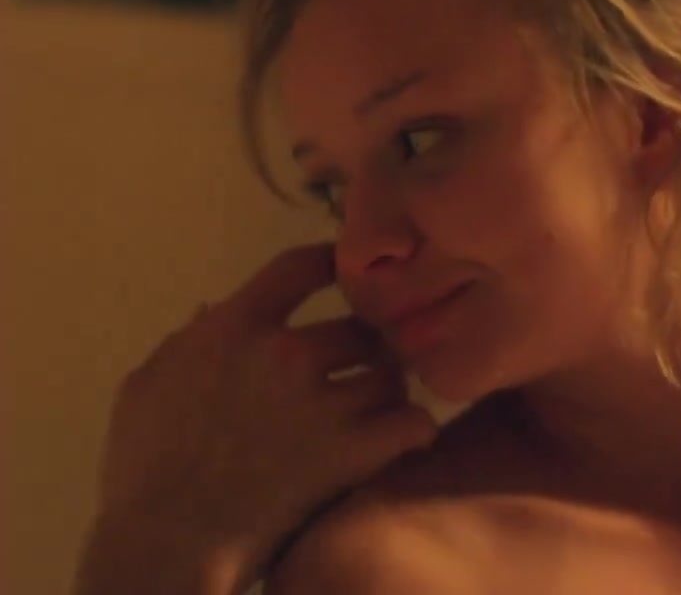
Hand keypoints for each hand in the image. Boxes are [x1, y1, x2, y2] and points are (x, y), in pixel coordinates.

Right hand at [76, 243, 436, 594]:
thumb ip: (186, 342)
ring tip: (386, 400)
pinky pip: (411, 423)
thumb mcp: (148, 387)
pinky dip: (414, 427)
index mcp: (234, 329)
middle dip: (366, 343)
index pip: (298, 268)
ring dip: (391, 385)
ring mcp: (324, 403)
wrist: (167, 540)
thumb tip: (212, 310)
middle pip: (357, 327)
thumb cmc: (144, 466)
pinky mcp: (350, 452)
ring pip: (389, 372)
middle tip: (369, 361)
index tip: (345, 270)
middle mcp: (287, 354)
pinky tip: (407, 435)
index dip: (330, 263)